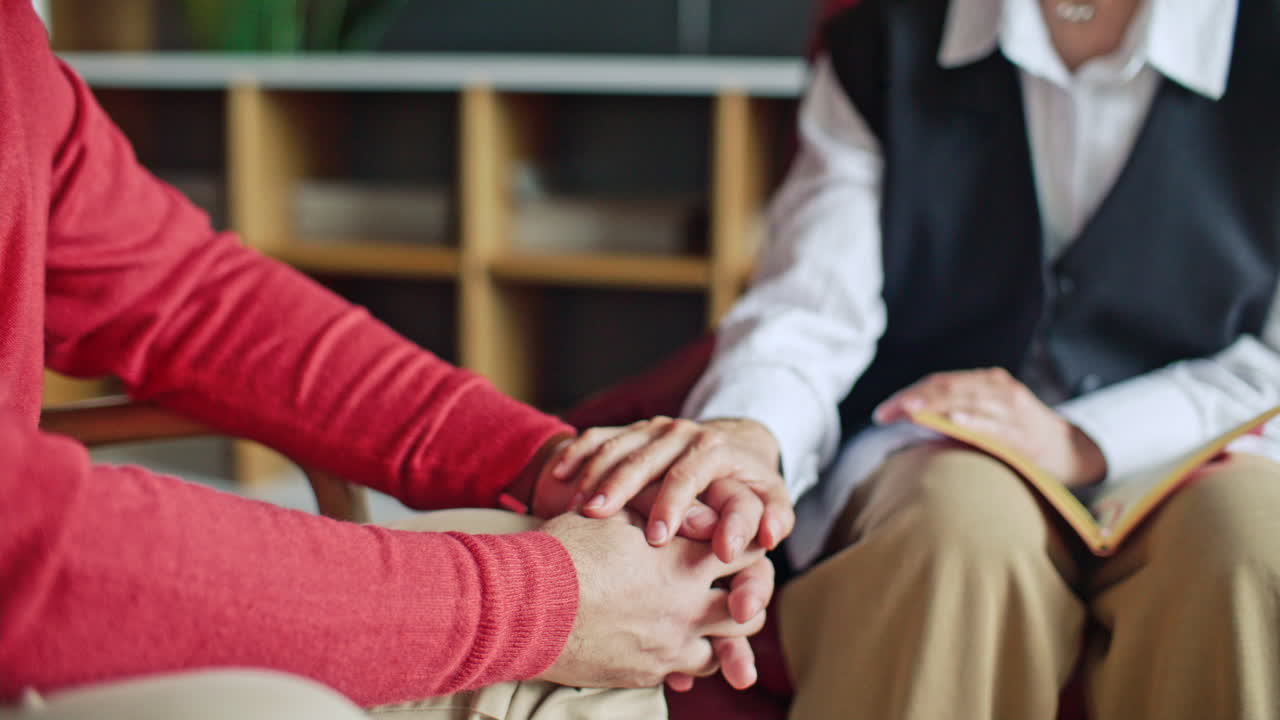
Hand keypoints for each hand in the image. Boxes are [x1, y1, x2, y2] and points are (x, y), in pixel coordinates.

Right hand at [538, 511, 769, 689]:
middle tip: (736, 588)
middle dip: (747, 597)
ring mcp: (668, 646)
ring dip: (720, 634)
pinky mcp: (644, 673)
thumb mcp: (616, 514)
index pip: (748, 553)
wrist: (523, 605)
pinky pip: (681, 672)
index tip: (741, 544)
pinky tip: (666, 642)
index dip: (749, 546)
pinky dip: (682, 658)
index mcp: (685, 561)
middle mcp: (688, 608)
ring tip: (704, 619)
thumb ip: (664, 510)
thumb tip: (699, 512)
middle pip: (748, 610)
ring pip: (723, 649)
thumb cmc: (566, 551)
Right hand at [549, 417, 793, 558]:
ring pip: (617, 446)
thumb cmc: (749, 484)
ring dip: (593, 474)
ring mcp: (652, 428)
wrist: (733, 445)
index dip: (673, 503)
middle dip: (620, 486)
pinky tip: (558, 477)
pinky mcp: (630, 430)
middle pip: (646, 457)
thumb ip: (773, 518)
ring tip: (573, 506)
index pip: (690, 474)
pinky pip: (597, 437)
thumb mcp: (770, 498)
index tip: (656, 537)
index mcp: (715, 449)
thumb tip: (771, 537)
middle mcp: (682, 433)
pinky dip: (577, 453)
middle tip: (597, 516)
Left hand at [874, 367, 1106, 486]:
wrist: (1072, 449)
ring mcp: (1013, 411)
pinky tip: (956, 422)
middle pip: (949, 388)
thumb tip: (911, 423)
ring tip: (910, 411)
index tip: (883, 412)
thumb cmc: (1020, 433)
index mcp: (987, 382)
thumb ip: (956, 413)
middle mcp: (999, 390)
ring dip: (937, 406)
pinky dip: (975, 422)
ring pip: (969, 402)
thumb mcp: (990, 414)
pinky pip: (996, 426)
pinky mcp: (1025, 434)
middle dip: (915, 400)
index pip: (940, 383)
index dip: (910, 394)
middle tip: (887, 412)